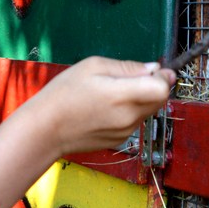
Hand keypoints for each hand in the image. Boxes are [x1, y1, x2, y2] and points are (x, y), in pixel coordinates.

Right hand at [21, 56, 174, 156]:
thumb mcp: (93, 66)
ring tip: (111, 94)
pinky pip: (134, 122)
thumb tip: (153, 68)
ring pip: (147, 111)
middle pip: (160, 100)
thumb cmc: (64, 92)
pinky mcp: (120, 141)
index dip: (162, 77)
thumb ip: (127, 67)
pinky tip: (105, 109)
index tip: (153, 70)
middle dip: (153, 86)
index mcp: (123, 96)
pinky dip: (128, 113)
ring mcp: (126, 132)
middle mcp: (129, 117)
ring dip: (140, 99)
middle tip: (128, 78)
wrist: (46, 129)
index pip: (163, 88)